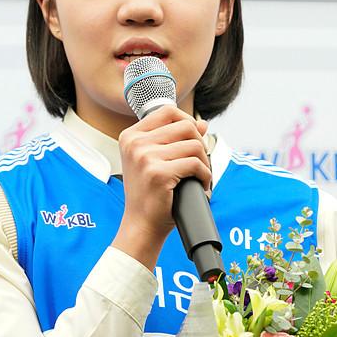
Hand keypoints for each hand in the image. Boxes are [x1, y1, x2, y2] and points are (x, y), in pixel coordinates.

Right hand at [112, 105, 210, 269]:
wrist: (141, 225)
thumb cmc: (149, 194)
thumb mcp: (156, 161)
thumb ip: (174, 139)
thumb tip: (202, 123)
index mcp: (130, 137)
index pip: (167, 111)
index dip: (187, 120)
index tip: (194, 139)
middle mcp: (135, 144)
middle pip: (185, 126)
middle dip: (200, 144)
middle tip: (199, 163)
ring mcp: (145, 157)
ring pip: (194, 145)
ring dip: (204, 162)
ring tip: (200, 176)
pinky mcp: (158, 173)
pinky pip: (196, 164)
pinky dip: (205, 175)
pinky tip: (201, 185)